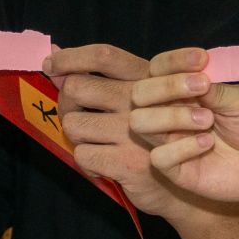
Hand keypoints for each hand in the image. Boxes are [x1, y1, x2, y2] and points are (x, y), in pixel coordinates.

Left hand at [44, 43, 182, 215]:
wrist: (187, 187)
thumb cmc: (160, 137)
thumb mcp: (143, 98)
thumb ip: (99, 75)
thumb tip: (55, 52)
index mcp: (146, 79)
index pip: (103, 55)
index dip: (71, 57)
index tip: (51, 63)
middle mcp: (141, 101)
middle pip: (76, 88)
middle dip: (67, 103)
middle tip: (77, 115)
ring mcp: (134, 133)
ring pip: (73, 125)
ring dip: (77, 135)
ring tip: (95, 141)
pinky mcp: (127, 163)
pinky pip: (83, 156)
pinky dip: (88, 162)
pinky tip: (104, 163)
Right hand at [131, 49, 238, 205]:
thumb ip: (219, 89)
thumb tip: (198, 77)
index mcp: (182, 91)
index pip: (158, 68)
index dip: (174, 61)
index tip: (202, 59)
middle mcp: (169, 113)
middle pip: (139, 93)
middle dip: (167, 86)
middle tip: (202, 87)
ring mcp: (169, 142)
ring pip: (140, 122)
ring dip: (172, 116)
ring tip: (208, 120)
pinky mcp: (175, 170)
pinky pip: (159, 157)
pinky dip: (182, 148)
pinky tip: (207, 144)